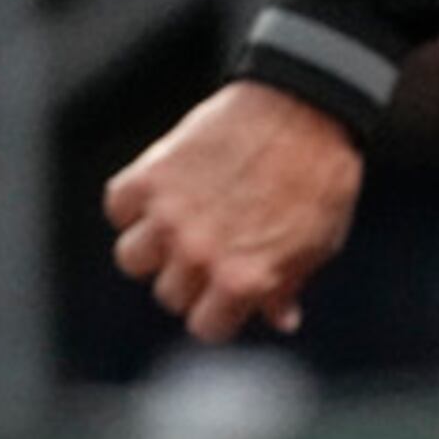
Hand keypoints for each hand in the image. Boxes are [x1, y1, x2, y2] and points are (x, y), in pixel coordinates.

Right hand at [104, 82, 367, 341]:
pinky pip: (119, 206)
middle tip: (210, 251)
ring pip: (132, 258)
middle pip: (169, 294)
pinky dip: (133, 204)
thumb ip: (286, 286)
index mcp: (241, 282)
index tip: (226, 294)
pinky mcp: (153, 173)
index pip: (204, 327)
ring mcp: (171, 214)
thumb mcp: (316, 246)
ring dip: (153, 248)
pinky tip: (159, 196)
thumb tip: (279, 319)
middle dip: (190, 280)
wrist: (304, 111)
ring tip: (177, 227)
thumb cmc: (319, 182)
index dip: (218, 313)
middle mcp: (199, 254)